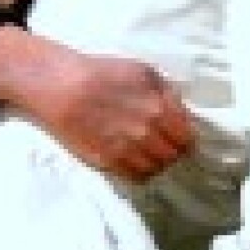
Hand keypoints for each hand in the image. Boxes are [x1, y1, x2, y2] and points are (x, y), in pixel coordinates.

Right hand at [0, 27, 193, 179]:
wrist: (62, 87)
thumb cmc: (103, 73)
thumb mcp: (143, 71)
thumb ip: (168, 93)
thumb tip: (184, 116)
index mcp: (158, 108)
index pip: (186, 138)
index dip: (186, 139)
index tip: (179, 138)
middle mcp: (146, 133)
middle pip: (173, 156)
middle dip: (172, 152)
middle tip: (163, 145)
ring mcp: (127, 150)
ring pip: (156, 169)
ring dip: (156, 163)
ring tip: (147, 154)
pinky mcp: (108, 162)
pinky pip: (136, 177)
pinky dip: (140, 172)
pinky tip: (134, 161)